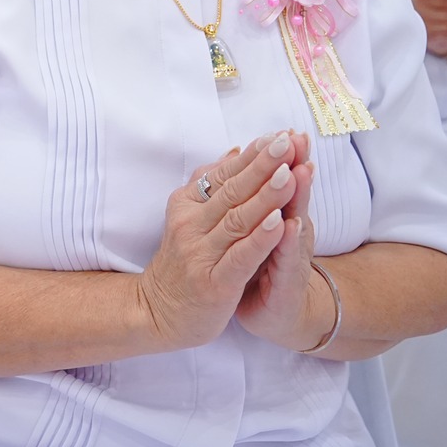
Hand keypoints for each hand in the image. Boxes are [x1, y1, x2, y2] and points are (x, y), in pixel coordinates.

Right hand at [136, 132, 301, 349]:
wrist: (158, 312)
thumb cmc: (182, 263)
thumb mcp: (190, 218)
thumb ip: (212, 186)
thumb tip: (236, 151)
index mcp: (186, 205)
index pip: (223, 174)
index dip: (253, 155)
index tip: (278, 135)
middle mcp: (191, 225)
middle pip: (232, 191)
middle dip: (262, 166)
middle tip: (287, 142)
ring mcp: (201, 253)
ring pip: (238, 219)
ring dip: (265, 195)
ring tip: (288, 173)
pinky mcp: (214, 282)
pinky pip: (240, 256)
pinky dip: (259, 238)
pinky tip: (278, 222)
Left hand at [236, 132, 330, 349]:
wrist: (276, 315)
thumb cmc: (261, 265)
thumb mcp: (255, 227)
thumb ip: (253, 194)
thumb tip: (241, 155)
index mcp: (278, 216)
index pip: (281, 181)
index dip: (283, 157)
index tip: (287, 128)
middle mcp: (290, 233)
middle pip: (292, 195)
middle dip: (293, 165)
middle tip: (298, 139)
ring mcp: (290, 257)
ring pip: (293, 222)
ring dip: (295, 196)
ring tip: (297, 171)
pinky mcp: (287, 283)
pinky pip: (285, 260)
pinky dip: (286, 241)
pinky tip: (288, 225)